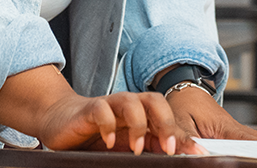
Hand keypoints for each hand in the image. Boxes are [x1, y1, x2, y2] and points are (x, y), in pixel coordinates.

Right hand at [34, 91, 196, 153]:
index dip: (183, 134)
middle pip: (154, 100)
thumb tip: (176, 156)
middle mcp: (128, 106)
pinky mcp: (88, 110)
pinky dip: (107, 125)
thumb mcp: (126, 145)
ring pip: (130, 100)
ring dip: (138, 124)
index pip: (167, 118)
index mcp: (141, 114)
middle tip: (169, 148)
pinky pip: (101, 109)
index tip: (196, 151)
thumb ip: (149, 147)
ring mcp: (109, 105)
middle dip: (166, 122)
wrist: (60, 121)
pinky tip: (109, 142)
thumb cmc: (95, 135)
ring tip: (137, 148)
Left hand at [166, 85, 256, 141]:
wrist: (185, 89)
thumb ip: (186, 138)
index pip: (246, 141)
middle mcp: (233, 127)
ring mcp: (235, 129)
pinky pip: (251, 141)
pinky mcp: (233, 133)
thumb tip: (198, 153)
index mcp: (223, 126)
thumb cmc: (181, 105)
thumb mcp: (178, 122)